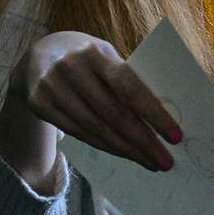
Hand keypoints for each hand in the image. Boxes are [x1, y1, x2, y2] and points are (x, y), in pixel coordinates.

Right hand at [5, 31, 180, 172]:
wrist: (38, 55)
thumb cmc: (89, 57)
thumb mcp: (107, 57)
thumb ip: (128, 81)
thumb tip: (160, 117)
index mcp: (96, 53)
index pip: (129, 87)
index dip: (153, 114)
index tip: (176, 136)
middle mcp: (71, 69)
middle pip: (113, 114)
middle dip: (143, 141)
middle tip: (165, 161)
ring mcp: (51, 87)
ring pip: (95, 129)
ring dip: (126, 150)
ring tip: (149, 162)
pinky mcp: (39, 104)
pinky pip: (78, 133)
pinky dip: (104, 146)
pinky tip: (123, 153)